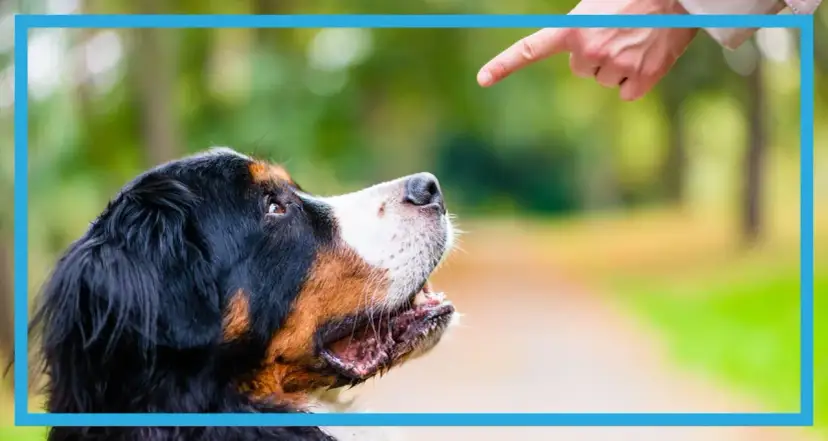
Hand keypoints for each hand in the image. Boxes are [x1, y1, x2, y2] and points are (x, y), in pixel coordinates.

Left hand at [476, 0, 698, 100]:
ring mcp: (614, 65)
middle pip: (582, 69)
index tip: (482, 79)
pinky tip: (648, 56)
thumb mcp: (598, 4)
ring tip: (637, 38)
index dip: (504, 65)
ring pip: (606, 80)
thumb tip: (578, 49)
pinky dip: (638, 80)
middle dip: (596, 54)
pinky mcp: (642, 78)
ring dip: (619, 64)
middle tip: (619, 31)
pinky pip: (628, 92)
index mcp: (573, 28)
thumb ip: (580, 26)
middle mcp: (588, 50)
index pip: (530, 48)